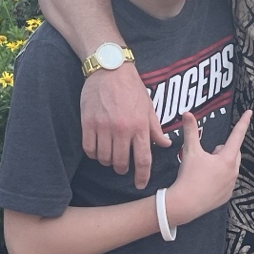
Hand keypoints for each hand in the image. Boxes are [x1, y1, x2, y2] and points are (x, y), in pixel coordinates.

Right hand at [82, 63, 171, 187]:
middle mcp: (122, 129)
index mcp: (140, 126)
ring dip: (107, 161)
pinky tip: (97, 149)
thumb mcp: (148, 107)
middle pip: (121, 163)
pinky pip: (89, 149)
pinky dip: (93, 154)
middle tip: (122, 167)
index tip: (140, 184)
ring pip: (104, 158)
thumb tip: (165, 144)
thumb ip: (155, 128)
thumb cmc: (131, 87)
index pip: (143, 159)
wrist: (110, 69)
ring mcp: (103, 127)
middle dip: (122, 169)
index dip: (142, 176)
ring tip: (110, 156)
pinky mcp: (88, 123)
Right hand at [163, 110, 251, 226]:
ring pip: (230, 167)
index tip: (250, 112)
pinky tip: (205, 183)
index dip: (243, 122)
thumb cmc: (189, 176)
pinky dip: (219, 179)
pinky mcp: (226, 196)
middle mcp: (233, 172)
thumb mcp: (190, 151)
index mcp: (227, 159)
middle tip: (206, 155)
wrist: (185, 203)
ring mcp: (231, 185)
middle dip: (222, 150)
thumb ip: (190, 130)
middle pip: (233, 152)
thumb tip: (187, 113)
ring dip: (220, 165)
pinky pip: (226, 182)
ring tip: (204, 171)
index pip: (237, 135)